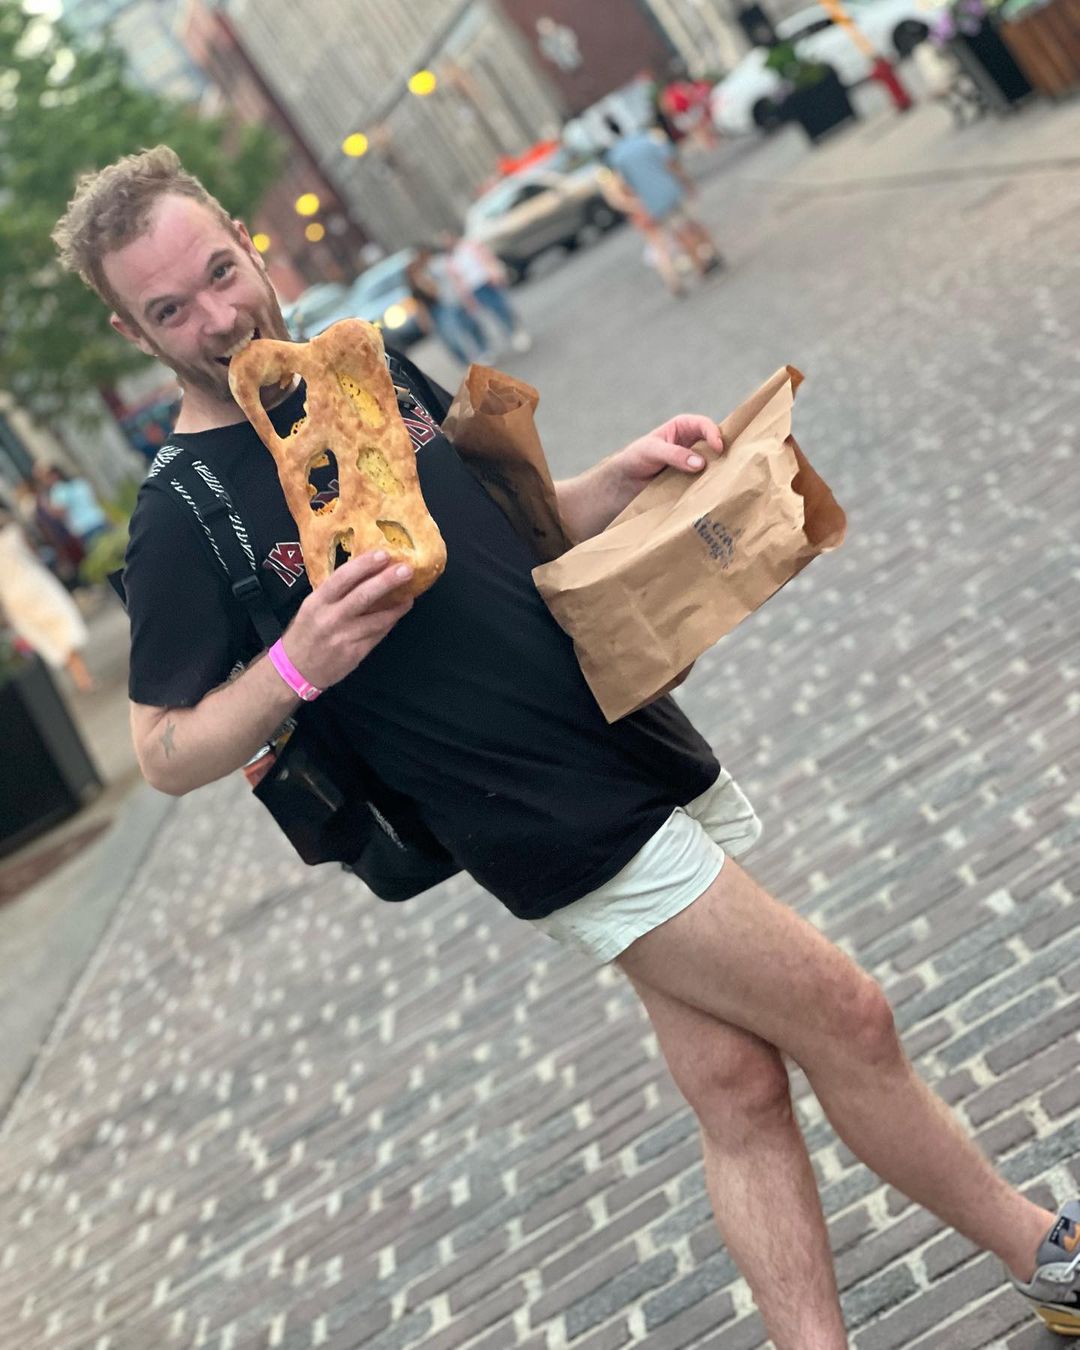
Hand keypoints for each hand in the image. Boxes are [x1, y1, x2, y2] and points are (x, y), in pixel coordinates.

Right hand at [282, 550, 413, 689]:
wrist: (295, 670)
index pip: (342, 578)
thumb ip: (334, 592)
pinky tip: (398, 613)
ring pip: (377, 619)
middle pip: (363, 596)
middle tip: (407, 569)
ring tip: (410, 594)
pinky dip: (390, 622)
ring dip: (397, 606)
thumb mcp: (311, 607)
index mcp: (317, 602)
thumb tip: (365, 571)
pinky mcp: (355, 654)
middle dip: (387, 581)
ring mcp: (344, 637)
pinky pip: (378, 635)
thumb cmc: (304, 633)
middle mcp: (330, 618)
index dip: (364, 565)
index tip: (384, 554)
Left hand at [610, 414, 723, 498]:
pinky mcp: (691, 480)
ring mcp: (693, 463)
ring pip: (712, 464)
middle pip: (714, 444)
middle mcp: (692, 443)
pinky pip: (704, 481)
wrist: (625, 482)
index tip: (718, 449)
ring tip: (724, 481)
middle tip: (730, 466)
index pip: (704, 425)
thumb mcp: (652, 451)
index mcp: (684, 426)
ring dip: (717, 472)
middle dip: (723, 453)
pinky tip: (713, 493)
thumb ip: (674, 454)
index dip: (714, 434)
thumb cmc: (636, 458)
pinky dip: (709, 486)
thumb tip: (700, 464)